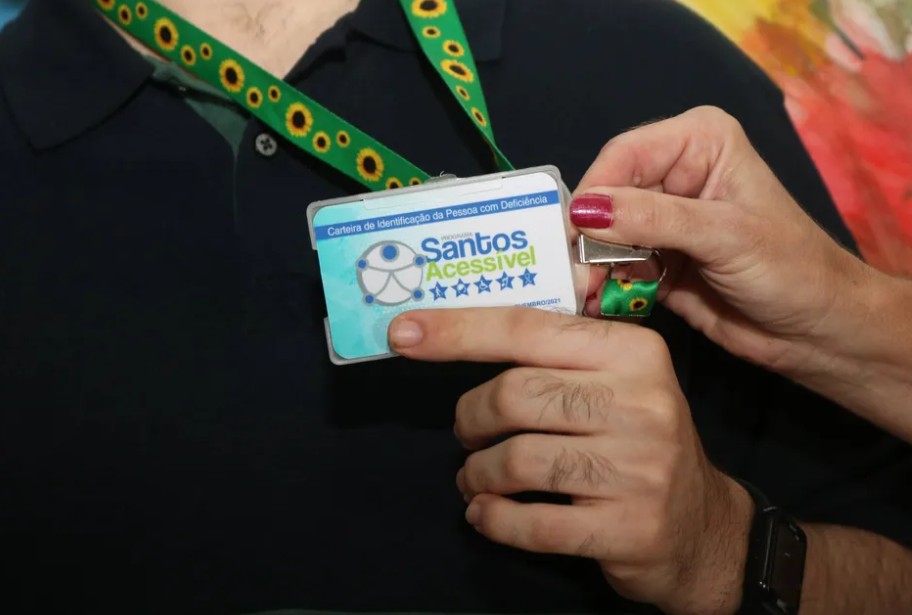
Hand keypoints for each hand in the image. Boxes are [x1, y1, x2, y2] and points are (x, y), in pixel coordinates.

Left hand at [388, 308, 753, 614]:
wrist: (702, 525)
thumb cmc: (638, 440)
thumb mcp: (617, 381)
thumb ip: (554, 355)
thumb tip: (455, 331)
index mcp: (632, 352)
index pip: (528, 329)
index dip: (458, 331)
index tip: (404, 333)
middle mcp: (642, 402)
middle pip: (513, 395)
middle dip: (470, 417)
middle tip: (466, 433)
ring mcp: (639, 469)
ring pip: (516, 459)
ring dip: (476, 473)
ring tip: (475, 478)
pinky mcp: (629, 528)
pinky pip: (531, 522)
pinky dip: (493, 519)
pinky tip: (487, 514)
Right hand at [571, 106, 876, 380]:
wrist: (816, 331)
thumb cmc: (791, 269)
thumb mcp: (724, 235)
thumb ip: (653, 219)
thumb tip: (584, 211)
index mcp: (697, 142)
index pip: (624, 156)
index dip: (594, 192)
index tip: (572, 235)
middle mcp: (673, 174)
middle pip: (605, 195)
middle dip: (586, 235)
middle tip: (571, 274)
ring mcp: (660, 220)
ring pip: (601, 235)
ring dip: (588, 265)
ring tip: (581, 295)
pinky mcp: (653, 260)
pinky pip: (611, 266)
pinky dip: (601, 285)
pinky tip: (595, 303)